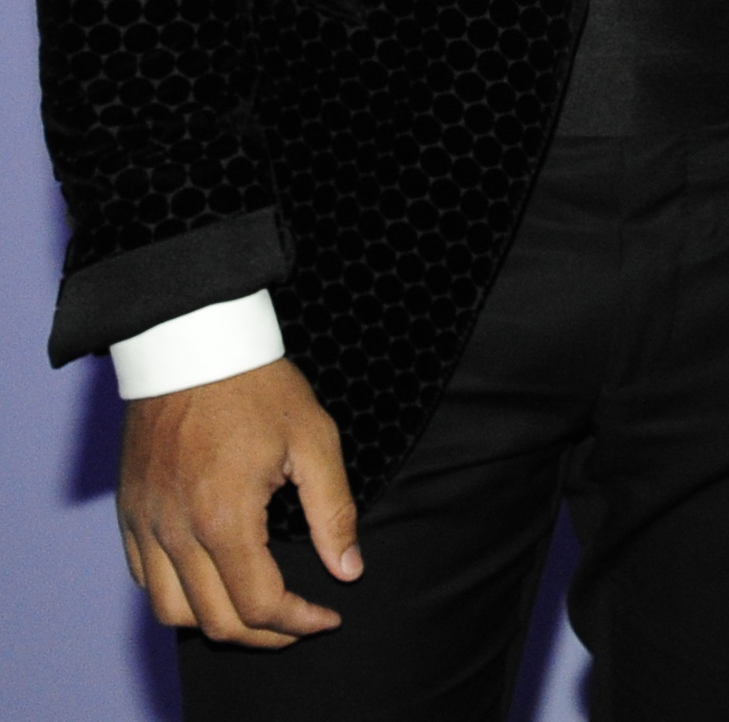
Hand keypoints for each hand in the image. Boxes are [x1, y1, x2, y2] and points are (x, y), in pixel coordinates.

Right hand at [117, 357, 359, 647]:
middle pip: (217, 622)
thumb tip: (348, 570)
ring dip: (218, 624)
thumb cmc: (257, 385)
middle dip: (266, 635)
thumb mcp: (313, 439)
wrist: (192, 343)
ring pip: (173, 613)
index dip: (300, 622)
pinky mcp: (129, 512)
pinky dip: (179, 596)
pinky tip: (212, 581)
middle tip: (299, 622)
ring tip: (257, 611)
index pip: (260, 605)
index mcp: (224, 518)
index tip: (327, 616)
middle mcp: (176, 532)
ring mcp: (146, 524)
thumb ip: (332, 511)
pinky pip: (145, 581)